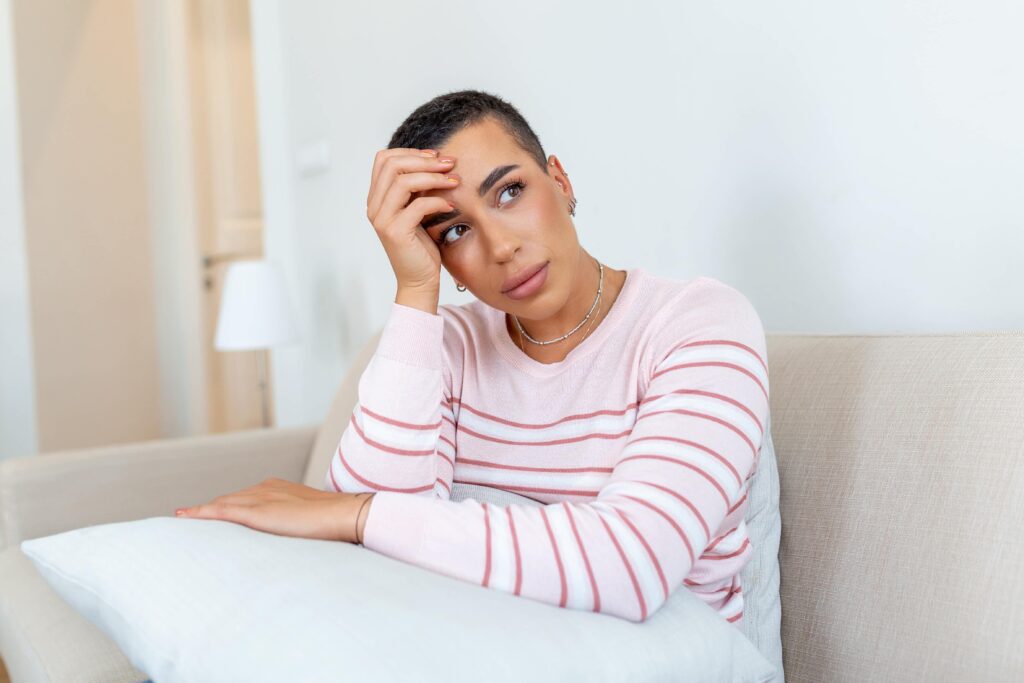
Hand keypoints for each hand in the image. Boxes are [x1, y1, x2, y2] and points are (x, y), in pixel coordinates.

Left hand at [173, 477, 373, 543]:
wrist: (343, 514)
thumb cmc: (334, 522)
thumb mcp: (310, 520)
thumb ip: (295, 524)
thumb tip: (294, 539)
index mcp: (278, 487)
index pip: (244, 498)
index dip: (227, 508)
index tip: (214, 516)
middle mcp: (265, 488)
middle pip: (228, 500)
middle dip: (209, 510)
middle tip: (187, 519)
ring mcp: (260, 497)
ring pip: (220, 504)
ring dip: (201, 513)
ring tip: (181, 520)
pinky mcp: (256, 511)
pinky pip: (220, 511)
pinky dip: (200, 513)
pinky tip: (183, 517)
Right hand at [365, 147, 459, 292]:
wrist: (420, 281)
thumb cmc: (422, 247)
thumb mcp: (418, 210)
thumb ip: (418, 189)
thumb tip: (436, 162)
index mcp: (377, 197)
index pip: (384, 159)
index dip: (411, 152)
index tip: (436, 156)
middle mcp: (374, 206)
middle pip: (392, 165)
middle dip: (425, 160)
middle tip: (450, 164)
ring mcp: (382, 219)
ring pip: (403, 181)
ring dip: (433, 177)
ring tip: (454, 181)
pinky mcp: (395, 232)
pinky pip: (417, 205)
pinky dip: (437, 201)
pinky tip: (450, 206)